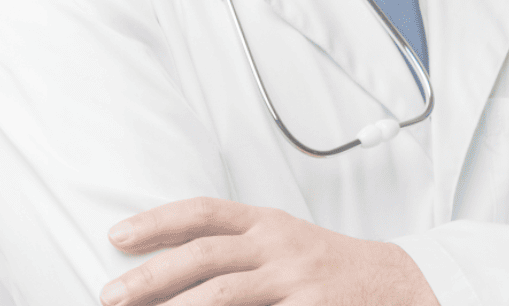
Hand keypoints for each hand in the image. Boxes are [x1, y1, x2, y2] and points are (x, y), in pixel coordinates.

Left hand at [101, 197, 439, 305]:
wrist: (397, 284)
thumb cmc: (326, 265)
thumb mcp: (281, 241)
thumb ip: (233, 245)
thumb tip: (167, 260)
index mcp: (265, 222)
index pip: (202, 212)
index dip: (157, 222)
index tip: (117, 236)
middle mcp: (278, 246)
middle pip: (202, 256)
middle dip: (150, 276)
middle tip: (111, 295)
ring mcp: (295, 281)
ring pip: (223, 295)